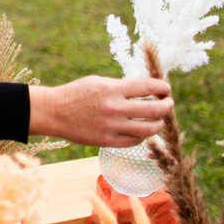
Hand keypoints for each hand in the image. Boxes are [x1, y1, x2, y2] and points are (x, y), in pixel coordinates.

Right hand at [28, 74, 171, 147]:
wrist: (54, 112)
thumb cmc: (76, 93)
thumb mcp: (98, 82)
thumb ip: (121, 86)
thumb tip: (145, 90)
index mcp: (112, 89)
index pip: (147, 87)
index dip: (162, 87)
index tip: (166, 89)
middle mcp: (114, 108)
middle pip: (153, 110)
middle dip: (166, 106)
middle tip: (168, 104)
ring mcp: (111, 126)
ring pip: (147, 129)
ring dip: (158, 124)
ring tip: (159, 121)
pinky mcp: (107, 141)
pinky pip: (133, 141)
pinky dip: (141, 136)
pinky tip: (141, 131)